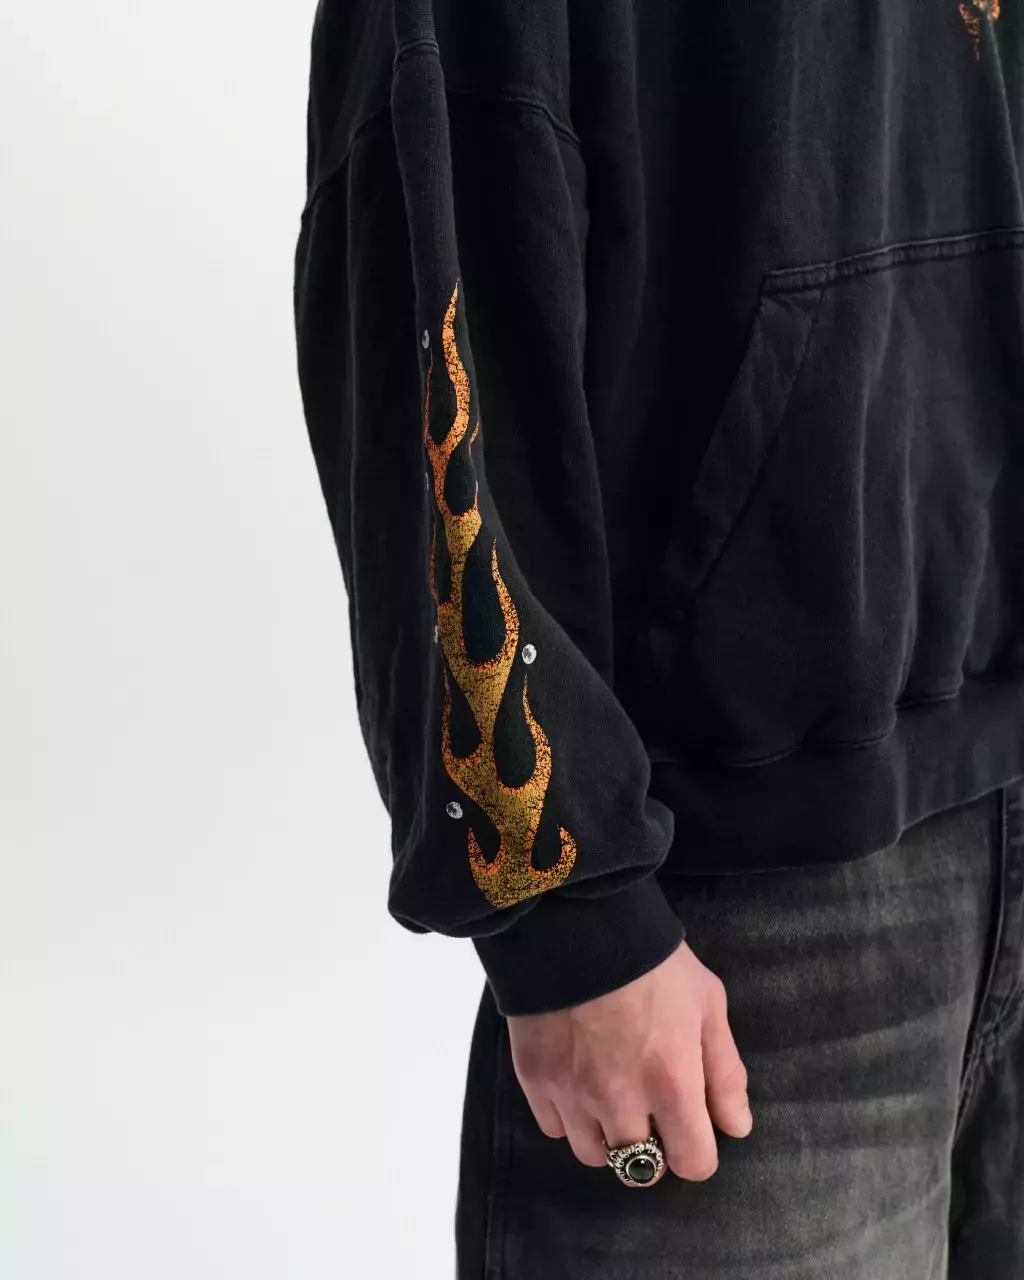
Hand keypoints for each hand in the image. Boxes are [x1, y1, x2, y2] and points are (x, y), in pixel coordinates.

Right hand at [506, 939, 751, 1181]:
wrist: (577, 921)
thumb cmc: (653, 960)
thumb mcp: (707, 1003)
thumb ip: (724, 1070)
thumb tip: (735, 1126)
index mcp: (671, 1084)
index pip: (693, 1163)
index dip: (697, 1149)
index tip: (691, 1125)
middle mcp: (620, 1101)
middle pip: (641, 1169)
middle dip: (652, 1145)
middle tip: (648, 1105)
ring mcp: (572, 1093)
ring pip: (593, 1154)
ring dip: (607, 1134)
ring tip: (610, 1092)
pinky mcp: (534, 1078)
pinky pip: (553, 1126)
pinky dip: (567, 1113)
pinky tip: (577, 1077)